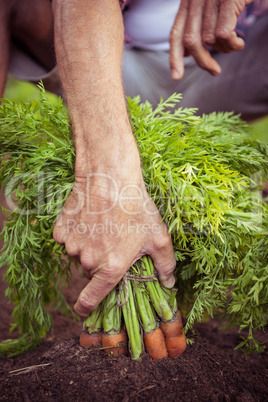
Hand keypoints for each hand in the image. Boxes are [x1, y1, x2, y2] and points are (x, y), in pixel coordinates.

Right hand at [53, 173, 175, 317]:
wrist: (110, 177)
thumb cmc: (136, 208)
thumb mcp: (158, 237)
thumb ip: (165, 265)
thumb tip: (169, 284)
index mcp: (110, 268)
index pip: (89, 301)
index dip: (86, 309)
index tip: (86, 310)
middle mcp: (87, 261)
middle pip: (91, 273)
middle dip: (100, 264)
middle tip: (114, 243)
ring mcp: (71, 245)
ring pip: (79, 255)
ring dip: (89, 248)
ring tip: (104, 227)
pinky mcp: (61, 230)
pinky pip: (68, 240)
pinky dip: (77, 235)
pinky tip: (90, 219)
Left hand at [169, 0, 253, 78]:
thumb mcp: (211, 4)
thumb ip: (198, 25)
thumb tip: (187, 53)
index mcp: (189, 0)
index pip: (176, 33)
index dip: (174, 57)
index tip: (176, 76)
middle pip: (190, 41)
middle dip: (202, 61)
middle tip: (215, 72)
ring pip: (209, 39)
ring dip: (224, 50)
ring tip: (234, 45)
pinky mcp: (228, 0)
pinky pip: (223, 34)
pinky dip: (232, 44)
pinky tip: (239, 42)